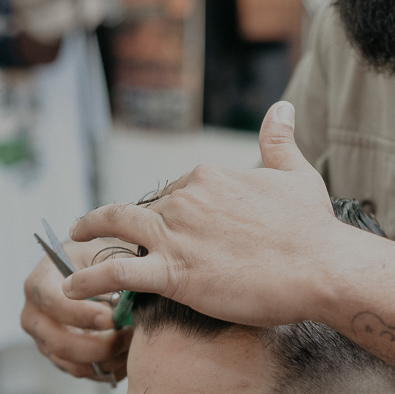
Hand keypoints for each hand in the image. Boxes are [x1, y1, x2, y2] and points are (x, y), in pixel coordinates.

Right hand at [21, 238, 132, 381]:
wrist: (93, 272)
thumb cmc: (97, 260)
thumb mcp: (102, 253)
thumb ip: (110, 269)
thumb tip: (128, 286)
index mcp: (39, 284)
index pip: (53, 303)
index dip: (81, 314)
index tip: (110, 317)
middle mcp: (34, 315)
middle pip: (59, 342)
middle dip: (98, 344)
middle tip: (127, 335)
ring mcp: (44, 340)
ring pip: (72, 362)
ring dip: (107, 359)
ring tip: (132, 343)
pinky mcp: (59, 356)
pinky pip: (82, 372)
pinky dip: (107, 368)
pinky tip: (127, 353)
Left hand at [65, 103, 343, 325]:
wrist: (323, 268)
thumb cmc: (313, 226)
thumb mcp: (295, 173)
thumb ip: (279, 140)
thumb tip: (281, 107)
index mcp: (210, 175)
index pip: (177, 190)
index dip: (174, 209)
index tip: (173, 226)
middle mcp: (187, 198)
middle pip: (148, 211)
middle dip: (136, 224)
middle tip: (117, 235)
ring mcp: (177, 236)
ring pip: (119, 228)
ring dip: (91, 230)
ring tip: (75, 239)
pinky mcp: (174, 273)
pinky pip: (118, 273)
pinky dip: (89, 279)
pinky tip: (71, 286)